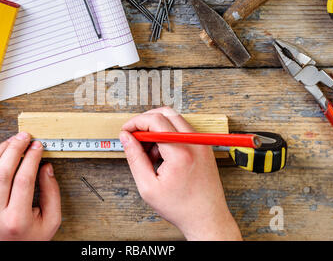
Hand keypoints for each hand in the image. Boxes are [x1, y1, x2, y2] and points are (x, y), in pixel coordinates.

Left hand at [0, 132, 60, 240]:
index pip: (23, 179)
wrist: (8, 256)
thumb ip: (52, 193)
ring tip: (13, 140)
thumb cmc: (31, 240)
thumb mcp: (51, 221)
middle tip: (25, 137)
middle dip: (15, 149)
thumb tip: (46, 167)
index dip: (32, 158)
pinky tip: (1, 152)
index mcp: (17, 219)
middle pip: (2, 172)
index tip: (38, 146)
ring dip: (0, 151)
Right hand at [119, 107, 241, 240]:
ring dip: (157, 128)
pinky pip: (182, 130)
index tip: (125, 130)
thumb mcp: (148, 187)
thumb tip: (126, 138)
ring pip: (174, 119)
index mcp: (180, 152)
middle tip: (134, 137)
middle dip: (145, 122)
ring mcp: (201, 143)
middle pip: (165, 113)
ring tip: (149, 152)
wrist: (207, 218)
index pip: (154, 121)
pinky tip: (161, 154)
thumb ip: (135, 158)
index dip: (135, 122)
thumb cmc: (181, 207)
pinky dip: (168, 135)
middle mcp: (194, 143)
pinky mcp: (203, 146)